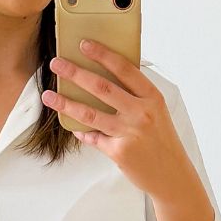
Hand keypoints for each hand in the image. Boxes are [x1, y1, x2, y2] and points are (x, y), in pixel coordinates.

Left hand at [41, 38, 202, 205]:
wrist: (171, 175)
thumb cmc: (161, 140)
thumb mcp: (156, 112)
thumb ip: (135, 96)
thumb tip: (105, 77)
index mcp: (152, 97)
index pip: (124, 69)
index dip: (103, 55)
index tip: (84, 45)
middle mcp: (141, 113)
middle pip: (102, 88)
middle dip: (75, 74)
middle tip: (56, 64)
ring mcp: (129, 133)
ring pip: (90, 114)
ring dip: (66, 103)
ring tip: (48, 95)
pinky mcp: (119, 152)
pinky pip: (93, 137)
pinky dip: (80, 131)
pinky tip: (70, 124)